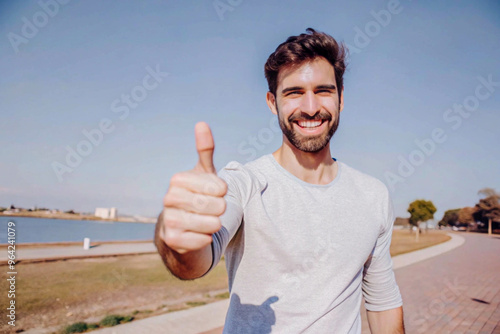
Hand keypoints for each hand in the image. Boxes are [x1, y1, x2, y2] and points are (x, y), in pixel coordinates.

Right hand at [159, 122, 226, 253]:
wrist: (182, 230)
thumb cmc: (197, 197)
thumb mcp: (203, 174)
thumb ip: (205, 151)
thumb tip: (201, 123)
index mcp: (178, 180)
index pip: (217, 186)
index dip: (223, 191)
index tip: (220, 192)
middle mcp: (169, 199)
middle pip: (215, 205)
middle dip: (220, 209)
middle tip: (215, 209)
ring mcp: (169, 220)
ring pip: (211, 224)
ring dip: (215, 225)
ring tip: (210, 222)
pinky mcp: (172, 240)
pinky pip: (203, 241)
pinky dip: (207, 239)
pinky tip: (201, 235)